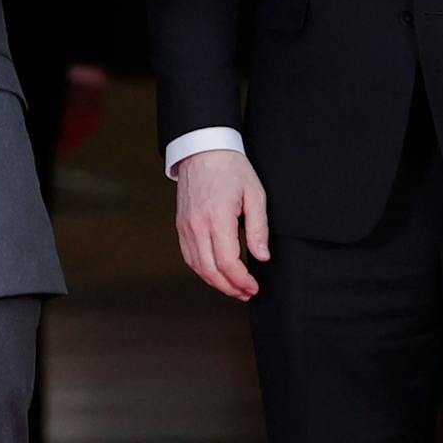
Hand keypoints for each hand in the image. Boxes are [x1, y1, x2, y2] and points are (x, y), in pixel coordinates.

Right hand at [175, 150, 269, 300]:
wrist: (203, 149)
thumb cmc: (230, 168)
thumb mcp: (255, 194)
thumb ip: (259, 228)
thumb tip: (261, 256)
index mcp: (217, 218)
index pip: (227, 262)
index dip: (242, 281)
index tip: (254, 287)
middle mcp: (197, 225)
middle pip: (210, 270)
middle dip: (230, 288)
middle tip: (246, 293)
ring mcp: (186, 226)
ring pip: (197, 267)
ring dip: (215, 282)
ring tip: (233, 288)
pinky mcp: (181, 225)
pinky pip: (188, 256)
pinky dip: (201, 270)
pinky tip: (215, 273)